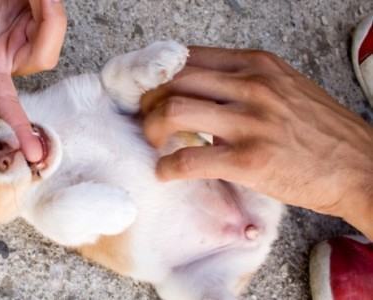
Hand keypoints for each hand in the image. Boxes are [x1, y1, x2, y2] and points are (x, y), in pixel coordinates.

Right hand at [0, 0, 66, 161]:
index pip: (4, 103)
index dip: (18, 128)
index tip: (33, 154)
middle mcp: (9, 58)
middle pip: (44, 58)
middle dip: (46, 26)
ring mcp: (29, 43)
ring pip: (54, 36)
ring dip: (48, 11)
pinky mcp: (43, 27)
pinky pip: (57, 21)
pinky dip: (50, 4)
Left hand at [142, 46, 372, 237]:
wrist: (361, 167)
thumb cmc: (321, 131)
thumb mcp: (285, 88)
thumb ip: (244, 83)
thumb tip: (200, 92)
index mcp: (257, 65)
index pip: (188, 57)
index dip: (159, 76)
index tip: (151, 93)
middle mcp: (252, 86)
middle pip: (173, 80)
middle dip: (148, 101)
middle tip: (147, 119)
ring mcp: (251, 122)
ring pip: (174, 110)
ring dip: (152, 129)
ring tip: (155, 143)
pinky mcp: (250, 160)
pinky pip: (190, 159)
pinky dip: (167, 167)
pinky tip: (166, 172)